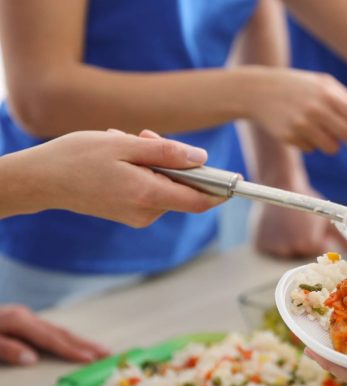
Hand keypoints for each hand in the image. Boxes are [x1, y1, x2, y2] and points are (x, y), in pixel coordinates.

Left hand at [0, 305, 108, 364]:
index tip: (90, 359)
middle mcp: (26, 316)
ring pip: (58, 329)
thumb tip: (32, 360)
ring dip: (79, 340)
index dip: (70, 350)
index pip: (50, 339)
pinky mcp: (23, 319)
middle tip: (107, 352)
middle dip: (85, 343)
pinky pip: (50, 329)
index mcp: (19, 320)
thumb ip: (7, 349)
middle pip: (61, 332)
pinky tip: (73, 342)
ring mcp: (25, 316)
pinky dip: (65, 337)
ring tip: (98, 349)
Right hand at [8, 129, 223, 225]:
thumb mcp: (126, 145)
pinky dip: (143, 170)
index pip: (201, 201)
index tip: (235, 178)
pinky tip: (120, 156)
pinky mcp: (129, 212)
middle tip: (146, 136)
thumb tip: (202, 157)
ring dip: (155, 161)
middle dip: (174, 160)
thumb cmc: (78, 158)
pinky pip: (150, 189)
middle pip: (183, 187)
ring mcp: (137, 215)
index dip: (221, 189)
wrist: (39, 179)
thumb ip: (167, 153)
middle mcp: (146, 213)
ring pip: (166, 185)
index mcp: (148, 196)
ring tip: (125, 143)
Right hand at [250, 69, 346, 153]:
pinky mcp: (289, 137)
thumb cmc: (296, 86)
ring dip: (331, 143)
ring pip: (331, 148)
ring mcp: (302, 124)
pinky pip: (311, 149)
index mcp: (328, 94)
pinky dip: (310, 143)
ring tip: (319, 129)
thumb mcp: (322, 83)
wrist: (257, 90)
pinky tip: (299, 128)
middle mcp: (316, 110)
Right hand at [253, 182, 346, 257]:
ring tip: (286, 226)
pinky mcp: (259, 246)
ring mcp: (274, 248)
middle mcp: (292, 249)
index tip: (311, 231)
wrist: (281, 185)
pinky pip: (269, 250)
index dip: (316, 243)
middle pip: (301, 256)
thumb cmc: (307, 201)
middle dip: (302, 245)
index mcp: (310, 244)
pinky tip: (275, 228)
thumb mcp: (326, 218)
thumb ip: (340, 237)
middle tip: (297, 227)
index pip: (317, 255)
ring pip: (285, 254)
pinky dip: (271, 243)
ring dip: (286, 244)